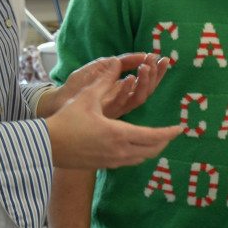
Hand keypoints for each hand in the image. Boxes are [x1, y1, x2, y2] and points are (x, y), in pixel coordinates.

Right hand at [44, 56, 181, 169]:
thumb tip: (116, 62)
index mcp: (119, 134)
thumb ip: (106, 80)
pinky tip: (138, 146)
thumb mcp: (88, 97)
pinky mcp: (105, 165)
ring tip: (158, 138)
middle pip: (152, 150)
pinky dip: (140, 154)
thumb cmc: (67, 121)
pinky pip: (130, 161)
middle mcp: (120, 151)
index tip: (180, 128)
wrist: (47, 146)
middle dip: (164, 141)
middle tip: (172, 132)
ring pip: (142, 158)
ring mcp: (113, 161)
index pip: (153, 136)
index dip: (169, 132)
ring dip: (153, 148)